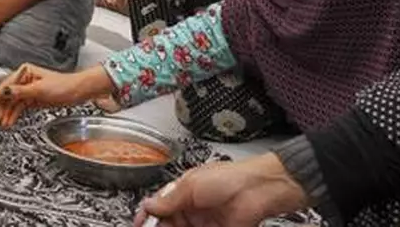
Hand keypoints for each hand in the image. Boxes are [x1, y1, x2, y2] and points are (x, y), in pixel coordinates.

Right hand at [0, 63, 114, 126]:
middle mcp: (25, 79)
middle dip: (2, 107)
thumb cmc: (64, 85)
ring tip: (4, 123)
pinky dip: (15, 114)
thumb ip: (20, 92)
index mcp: (25, 71)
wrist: (77, 92)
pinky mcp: (33, 98)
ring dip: (8, 112)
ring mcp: (29, 90)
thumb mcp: (39, 89)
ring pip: (13, 102)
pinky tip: (11, 120)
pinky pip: (20, 107)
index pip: (6, 84)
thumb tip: (6, 92)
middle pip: (8, 94)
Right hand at [132, 154, 308, 226]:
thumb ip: (168, 199)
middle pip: (168, 221)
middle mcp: (193, 206)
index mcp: (185, 190)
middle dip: (158, 226)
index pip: (160, 205)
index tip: (139, 224)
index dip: (149, 215)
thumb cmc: (229, 178)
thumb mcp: (191, 185)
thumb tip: (148, 205)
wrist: (259, 191)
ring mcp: (204, 221)